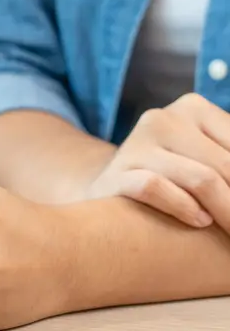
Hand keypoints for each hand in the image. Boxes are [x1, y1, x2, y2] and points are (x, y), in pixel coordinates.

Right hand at [88, 94, 229, 230]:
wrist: (111, 191)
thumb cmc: (174, 178)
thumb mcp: (207, 157)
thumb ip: (228, 160)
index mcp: (192, 108)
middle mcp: (162, 119)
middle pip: (226, 166)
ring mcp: (135, 146)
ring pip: (200, 179)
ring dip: (227, 213)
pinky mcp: (116, 175)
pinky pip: (156, 188)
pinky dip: (184, 208)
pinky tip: (199, 222)